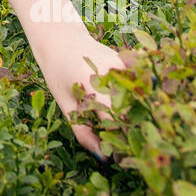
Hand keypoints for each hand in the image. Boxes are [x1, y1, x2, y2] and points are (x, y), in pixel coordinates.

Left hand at [35, 33, 126, 158]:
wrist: (60, 37)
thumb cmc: (57, 72)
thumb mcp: (64, 103)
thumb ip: (83, 131)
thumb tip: (104, 157)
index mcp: (91, 83)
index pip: (116, 119)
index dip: (122, 141)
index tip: (123, 158)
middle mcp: (110, 72)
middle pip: (132, 111)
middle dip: (133, 133)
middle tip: (130, 150)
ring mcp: (121, 65)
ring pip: (138, 99)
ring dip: (137, 117)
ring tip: (132, 133)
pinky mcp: (126, 61)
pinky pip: (137, 86)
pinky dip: (136, 101)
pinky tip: (132, 110)